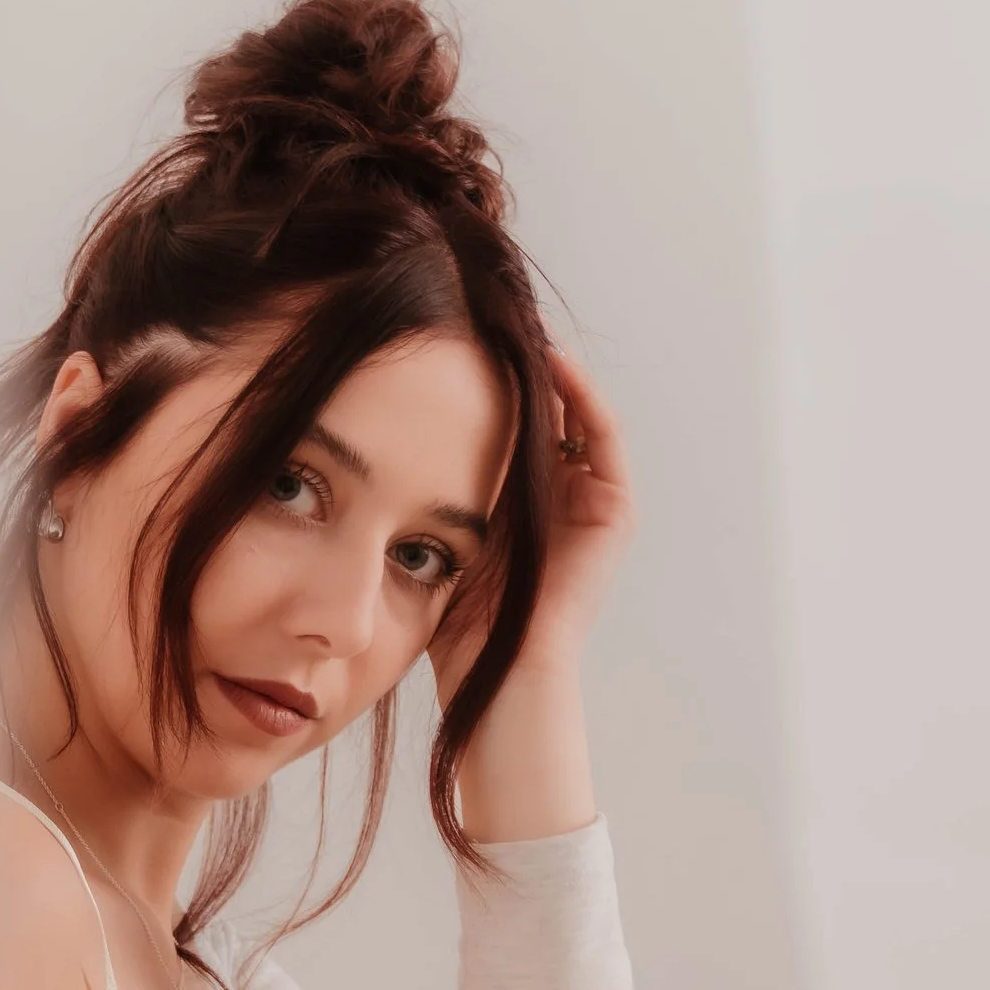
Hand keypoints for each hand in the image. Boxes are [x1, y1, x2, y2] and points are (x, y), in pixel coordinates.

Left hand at [431, 348, 634, 710]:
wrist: (498, 676)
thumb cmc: (454, 627)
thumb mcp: (431, 538)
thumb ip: (424, 492)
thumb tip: (375, 431)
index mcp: (516, 506)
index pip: (506, 424)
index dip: (483, 381)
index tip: (450, 337)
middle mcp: (557, 500)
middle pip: (543, 412)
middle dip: (518, 365)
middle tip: (488, 314)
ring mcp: (590, 505)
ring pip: (575, 416)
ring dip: (553, 370)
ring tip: (521, 325)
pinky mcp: (614, 514)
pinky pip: (604, 439)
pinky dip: (584, 398)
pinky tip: (553, 363)